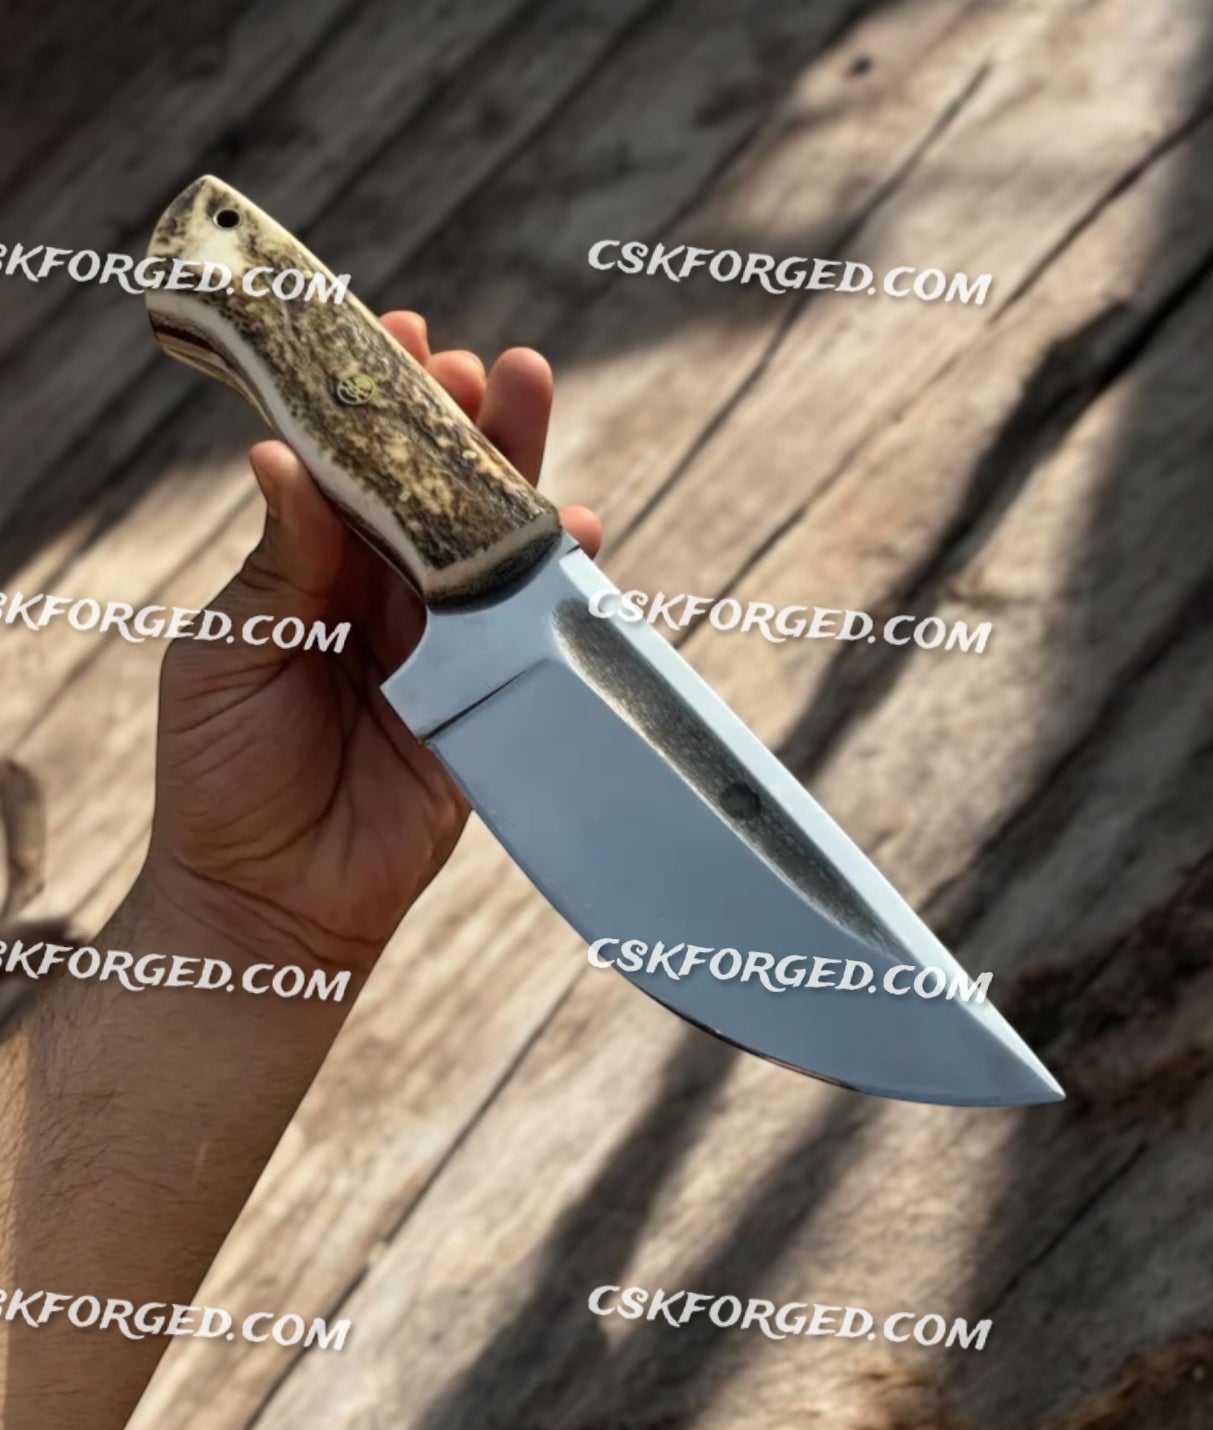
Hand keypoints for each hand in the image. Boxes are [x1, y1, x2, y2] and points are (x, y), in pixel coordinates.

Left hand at [148, 312, 601, 974]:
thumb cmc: (222, 772)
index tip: (398, 337)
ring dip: (516, 477)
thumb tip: (282, 459)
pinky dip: (556, 582)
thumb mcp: (229, 653)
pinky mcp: (485, 703)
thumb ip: (279, 565)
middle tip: (489, 363)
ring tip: (532, 403)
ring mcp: (441, 650)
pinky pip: (527, 633)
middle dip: (463, 425)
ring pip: (487, 548)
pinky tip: (577, 529)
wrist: (269, 896)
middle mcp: (382, 599)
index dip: (375, 408)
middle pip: (434, 496)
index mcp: (312, 574)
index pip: (352, 472)